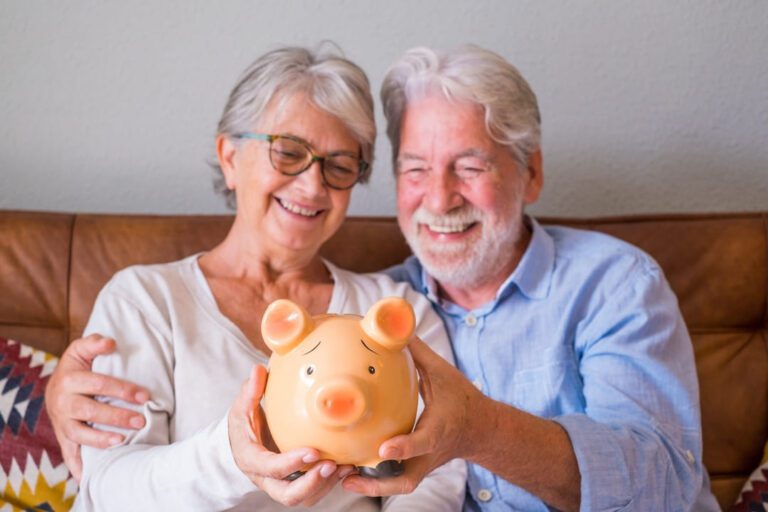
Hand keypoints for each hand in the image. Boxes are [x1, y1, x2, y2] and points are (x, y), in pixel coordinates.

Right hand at [45, 334, 149, 480]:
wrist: (54, 387)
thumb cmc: (77, 367)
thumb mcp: (80, 350)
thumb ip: (94, 343)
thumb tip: (110, 341)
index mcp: (69, 379)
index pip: (98, 384)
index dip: (122, 390)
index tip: (144, 396)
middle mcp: (63, 402)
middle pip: (90, 411)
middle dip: (117, 416)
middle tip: (141, 421)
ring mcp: (62, 422)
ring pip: (79, 434)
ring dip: (100, 439)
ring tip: (122, 441)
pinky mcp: (63, 438)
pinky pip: (70, 454)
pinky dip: (80, 465)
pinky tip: (93, 474)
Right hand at [229, 365, 353, 506]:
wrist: (240, 444)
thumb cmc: (242, 424)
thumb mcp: (242, 407)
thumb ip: (250, 391)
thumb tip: (258, 369)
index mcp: (252, 460)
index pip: (271, 467)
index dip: (292, 463)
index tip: (313, 452)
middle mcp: (267, 479)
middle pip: (289, 495)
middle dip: (312, 483)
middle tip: (332, 465)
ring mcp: (282, 484)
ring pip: (305, 497)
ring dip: (326, 484)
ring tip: (346, 466)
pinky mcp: (296, 483)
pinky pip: (314, 491)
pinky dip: (331, 482)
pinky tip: (348, 466)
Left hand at [343, 336, 482, 495]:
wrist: (480, 429)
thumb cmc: (460, 398)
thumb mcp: (443, 373)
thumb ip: (419, 353)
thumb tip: (397, 326)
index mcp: (438, 429)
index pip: (422, 441)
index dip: (404, 447)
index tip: (383, 449)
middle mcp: (430, 452)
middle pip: (406, 480)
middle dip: (378, 484)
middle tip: (349, 476)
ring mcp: (424, 464)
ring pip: (399, 487)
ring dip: (371, 488)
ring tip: (342, 479)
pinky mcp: (417, 468)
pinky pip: (395, 482)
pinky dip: (373, 483)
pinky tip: (348, 474)